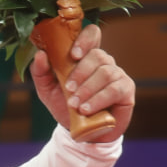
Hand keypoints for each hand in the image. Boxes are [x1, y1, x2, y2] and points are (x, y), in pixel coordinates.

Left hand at [31, 23, 134, 141]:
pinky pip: (114, 89)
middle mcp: (103, 62)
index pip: (92, 35)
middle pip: (97, 55)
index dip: (84, 40)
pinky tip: (87, 109)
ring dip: (87, 89)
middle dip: (80, 72)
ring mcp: (117, 74)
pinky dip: (98, 99)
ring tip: (75, 105)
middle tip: (68, 89)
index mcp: (85, 57)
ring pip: (106, 72)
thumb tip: (40, 54)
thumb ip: (41, 72)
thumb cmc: (64, 106)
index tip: (73, 55)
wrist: (79, 131)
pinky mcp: (126, 90)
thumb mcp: (47, 90)